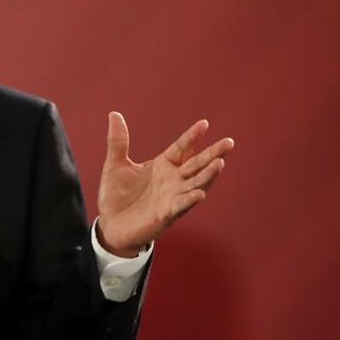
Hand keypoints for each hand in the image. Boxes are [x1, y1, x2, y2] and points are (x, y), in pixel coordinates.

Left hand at [96, 113, 234, 256]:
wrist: (110, 225)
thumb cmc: (116, 195)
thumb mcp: (115, 164)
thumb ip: (118, 141)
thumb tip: (114, 114)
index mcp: (163, 165)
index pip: (182, 147)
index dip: (192, 136)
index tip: (204, 124)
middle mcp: (172, 180)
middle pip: (197, 164)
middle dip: (213, 153)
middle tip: (229, 142)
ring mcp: (172, 197)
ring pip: (196, 184)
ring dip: (208, 175)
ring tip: (220, 163)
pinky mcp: (166, 214)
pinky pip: (181, 206)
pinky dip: (190, 199)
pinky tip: (200, 193)